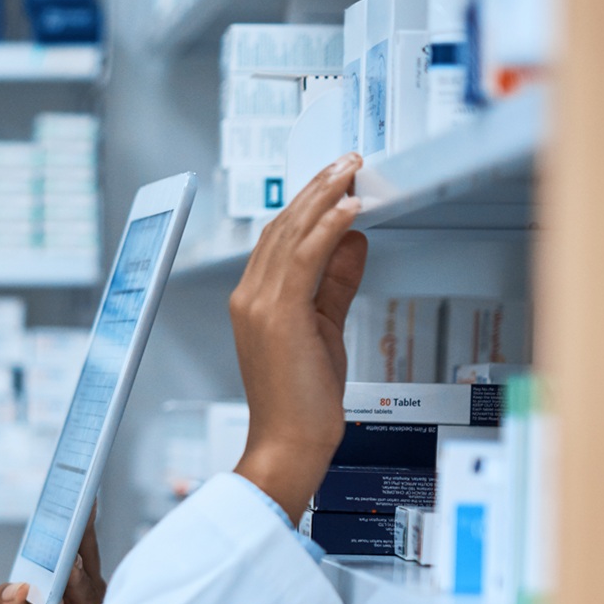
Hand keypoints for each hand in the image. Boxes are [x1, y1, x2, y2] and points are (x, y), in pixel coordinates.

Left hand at [0, 508, 104, 603]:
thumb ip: (1, 601)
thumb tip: (17, 590)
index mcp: (59, 576)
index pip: (70, 542)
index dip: (74, 518)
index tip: (78, 493)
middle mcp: (80, 590)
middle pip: (85, 555)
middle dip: (82, 532)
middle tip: (82, 508)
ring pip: (88, 586)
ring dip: (76, 576)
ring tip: (67, 566)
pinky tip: (65, 600)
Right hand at [230, 153, 369, 523]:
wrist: (289, 443)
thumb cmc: (302, 401)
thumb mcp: (325, 328)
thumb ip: (336, 283)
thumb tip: (354, 241)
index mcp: (253, 300)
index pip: (277, 237)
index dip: (306, 203)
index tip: (334, 180)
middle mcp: (249, 296)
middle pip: (282, 225)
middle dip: (317, 187)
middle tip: (347, 160)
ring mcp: (259, 304)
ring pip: (291, 233)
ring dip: (324, 195)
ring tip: (351, 169)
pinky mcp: (279, 313)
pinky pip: (305, 256)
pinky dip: (328, 227)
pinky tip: (349, 207)